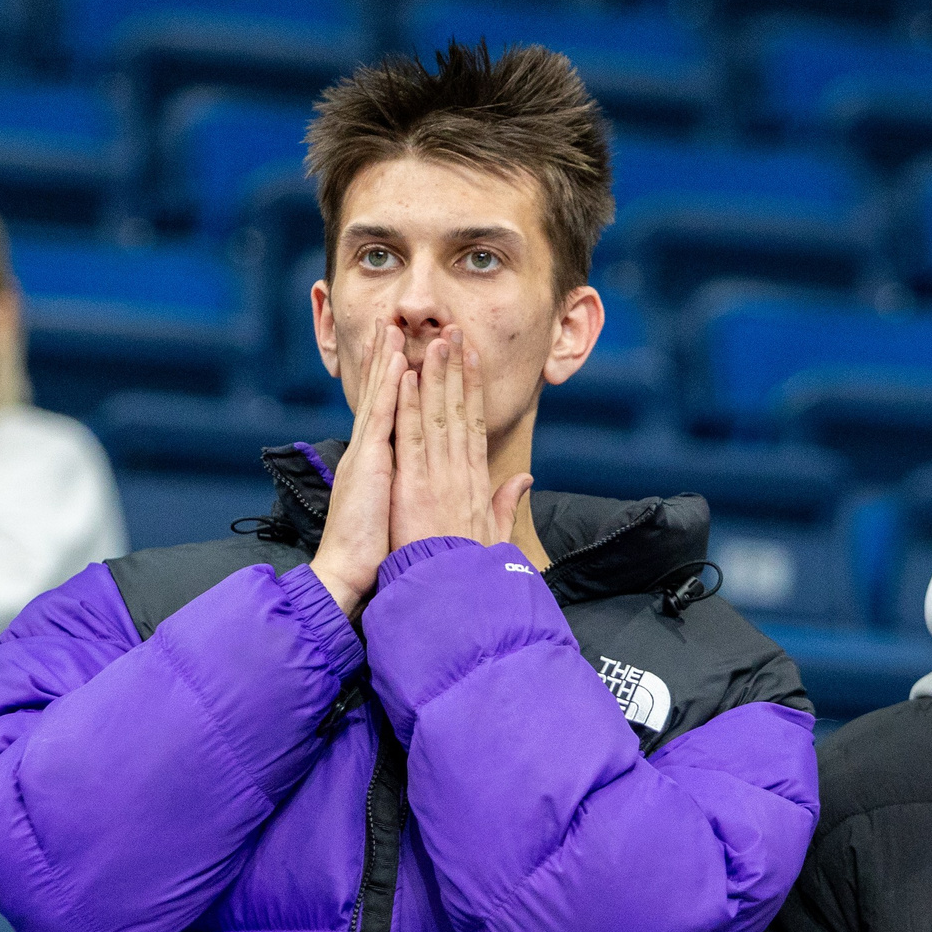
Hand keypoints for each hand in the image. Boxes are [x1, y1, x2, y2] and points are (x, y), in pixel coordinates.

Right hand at [310, 324, 405, 619]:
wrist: (346, 577)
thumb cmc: (371, 555)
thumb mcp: (394, 516)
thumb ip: (406, 491)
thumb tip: (418, 480)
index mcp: (377, 465)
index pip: (389, 414)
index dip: (395, 382)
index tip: (403, 352)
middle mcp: (368, 453)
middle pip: (380, 396)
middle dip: (385, 358)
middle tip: (390, 321)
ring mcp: (366, 456)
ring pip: (379, 398)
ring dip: (386, 361)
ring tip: (392, 326)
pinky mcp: (368, 465)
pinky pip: (382, 419)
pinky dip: (389, 390)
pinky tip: (397, 363)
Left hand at [391, 328, 530, 551]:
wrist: (445, 598)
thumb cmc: (465, 573)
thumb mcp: (494, 537)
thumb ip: (506, 504)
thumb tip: (525, 479)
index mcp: (477, 483)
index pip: (475, 425)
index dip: (473, 390)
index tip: (472, 360)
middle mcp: (460, 472)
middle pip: (459, 411)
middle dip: (456, 370)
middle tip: (454, 333)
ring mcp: (437, 475)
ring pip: (436, 415)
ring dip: (433, 376)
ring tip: (434, 341)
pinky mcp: (412, 484)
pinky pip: (409, 435)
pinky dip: (407, 404)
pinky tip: (405, 376)